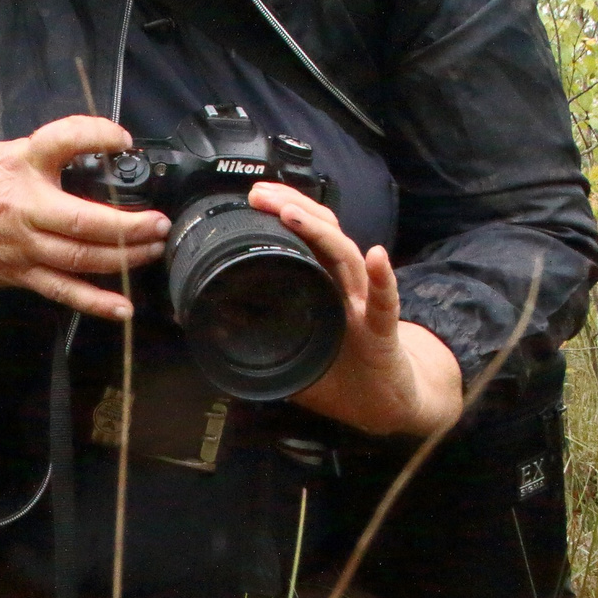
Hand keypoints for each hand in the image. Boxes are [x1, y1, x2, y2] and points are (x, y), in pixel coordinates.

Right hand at [0, 116, 171, 318]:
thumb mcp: (1, 155)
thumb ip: (43, 158)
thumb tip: (93, 157)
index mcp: (19, 165)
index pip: (62, 139)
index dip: (96, 134)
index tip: (122, 140)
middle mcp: (24, 207)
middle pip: (85, 221)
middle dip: (131, 225)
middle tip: (160, 223)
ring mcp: (22, 246)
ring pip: (81, 258)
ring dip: (124, 258)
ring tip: (152, 250)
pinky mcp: (18, 274)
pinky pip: (62, 291)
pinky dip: (95, 302)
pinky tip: (122, 308)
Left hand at [248, 181, 461, 437]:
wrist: (384, 403)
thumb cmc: (339, 373)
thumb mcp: (291, 353)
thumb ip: (259, 339)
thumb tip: (213, 330)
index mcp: (322, 287)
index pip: (304, 239)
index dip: (282, 214)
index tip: (254, 197)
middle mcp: (344, 288)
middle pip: (323, 235)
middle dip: (293, 208)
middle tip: (260, 194)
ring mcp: (364, 307)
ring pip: (347, 258)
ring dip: (321, 233)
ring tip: (293, 214)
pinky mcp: (383, 333)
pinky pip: (384, 304)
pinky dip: (382, 280)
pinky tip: (377, 258)